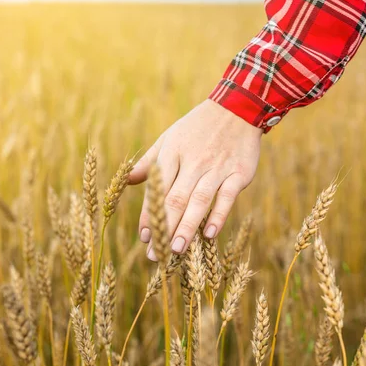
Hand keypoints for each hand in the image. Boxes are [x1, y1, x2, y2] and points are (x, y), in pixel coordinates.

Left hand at [128, 99, 262, 258]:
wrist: (238, 109)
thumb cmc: (198, 127)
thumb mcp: (170, 137)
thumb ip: (149, 161)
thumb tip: (128, 181)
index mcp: (172, 153)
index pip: (157, 189)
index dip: (149, 214)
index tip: (143, 237)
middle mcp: (193, 162)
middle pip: (175, 199)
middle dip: (164, 228)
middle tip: (155, 256)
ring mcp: (217, 168)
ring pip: (198, 200)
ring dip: (186, 227)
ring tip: (176, 250)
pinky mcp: (238, 173)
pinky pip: (226, 197)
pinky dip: (218, 215)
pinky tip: (208, 234)